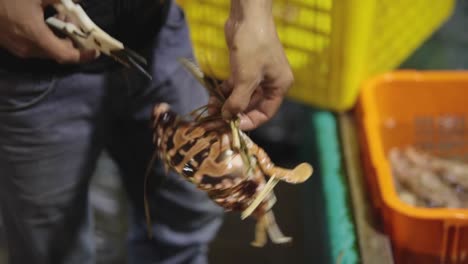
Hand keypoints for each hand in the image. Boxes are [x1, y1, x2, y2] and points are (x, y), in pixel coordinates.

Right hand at [0, 0, 94, 62]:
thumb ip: (63, 0)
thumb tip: (78, 3)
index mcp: (35, 37)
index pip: (66, 56)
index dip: (84, 55)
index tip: (95, 50)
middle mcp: (26, 48)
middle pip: (58, 53)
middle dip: (72, 43)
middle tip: (77, 26)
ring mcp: (16, 48)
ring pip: (46, 50)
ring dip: (58, 39)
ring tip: (61, 19)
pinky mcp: (9, 43)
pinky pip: (34, 45)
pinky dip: (45, 37)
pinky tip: (44, 20)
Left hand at [221, 0, 292, 130]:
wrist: (247, 16)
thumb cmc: (253, 47)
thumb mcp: (246, 78)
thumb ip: (237, 101)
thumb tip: (227, 118)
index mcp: (279, 86)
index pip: (265, 113)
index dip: (249, 122)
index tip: (232, 127)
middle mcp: (270, 82)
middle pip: (252, 106)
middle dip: (234, 113)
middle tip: (216, 122)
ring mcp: (257, 74)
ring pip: (241, 96)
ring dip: (226, 104)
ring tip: (210, 111)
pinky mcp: (245, 67)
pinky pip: (235, 85)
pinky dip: (225, 92)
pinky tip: (212, 98)